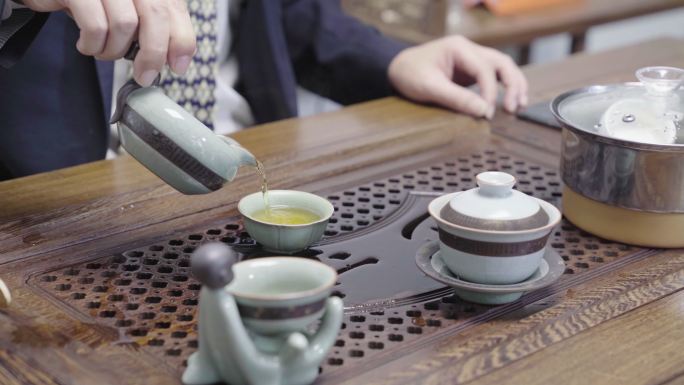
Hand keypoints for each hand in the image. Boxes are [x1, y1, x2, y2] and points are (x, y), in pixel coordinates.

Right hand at [22, 0, 195, 85]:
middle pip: (155, 16)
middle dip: (153, 54)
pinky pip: (95, 26)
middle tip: (144, 76)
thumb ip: (153, 29)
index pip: (175, 10)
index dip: (182, 41)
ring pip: (124, 25)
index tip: (178, 67)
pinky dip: (92, 45)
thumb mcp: (128, 11)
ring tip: (103, 52)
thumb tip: (174, 61)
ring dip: (115, 50)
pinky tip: (86, 45)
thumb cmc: (92, 3)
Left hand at [388, 35, 527, 118]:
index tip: (487, 113)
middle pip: (502, 63)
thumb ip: (456, 98)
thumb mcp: (429, 87)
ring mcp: (472, 59)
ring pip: (502, 68)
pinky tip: (509, 102)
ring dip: (514, 85)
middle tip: (512, 108)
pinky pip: (494, 77)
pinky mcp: (471, 71)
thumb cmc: (409, 74)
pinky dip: (504, 88)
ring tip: (519, 105)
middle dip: (512, 85)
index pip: (484, 69)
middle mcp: (469, 50)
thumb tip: (483, 111)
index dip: (490, 92)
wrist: (396, 70)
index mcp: (459, 48)